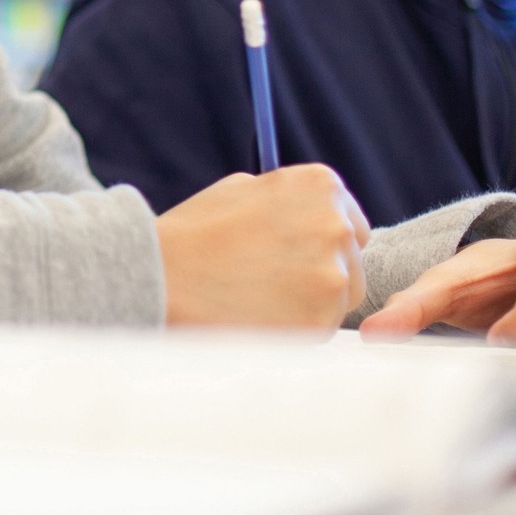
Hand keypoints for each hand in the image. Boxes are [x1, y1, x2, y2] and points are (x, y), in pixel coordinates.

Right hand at [157, 165, 370, 328]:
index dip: (322, 244)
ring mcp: (333, 276)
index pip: (352, 224)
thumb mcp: (243, 190)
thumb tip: (311, 214)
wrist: (162, 276)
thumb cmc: (195, 232)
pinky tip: (259, 316)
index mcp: (322, 186)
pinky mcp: (322, 320)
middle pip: (353, 263)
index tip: (295, 255)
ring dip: (311, 304)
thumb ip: (288, 200)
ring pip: (340, 300)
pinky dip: (296, 329)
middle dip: (322, 274)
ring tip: (260, 298)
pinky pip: (320, 329)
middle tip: (273, 281)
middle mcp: (336, 226)